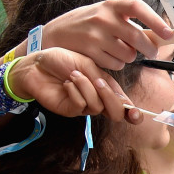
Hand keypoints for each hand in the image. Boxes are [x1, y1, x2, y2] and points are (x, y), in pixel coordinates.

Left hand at [9, 48, 136, 121]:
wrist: (37, 63)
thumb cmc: (61, 60)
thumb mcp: (88, 64)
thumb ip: (105, 80)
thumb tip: (122, 98)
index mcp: (104, 88)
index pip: (123, 105)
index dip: (133, 113)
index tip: (136, 113)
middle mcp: (96, 99)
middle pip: (116, 112)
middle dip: (111, 96)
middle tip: (98, 81)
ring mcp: (83, 106)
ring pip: (98, 106)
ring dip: (87, 87)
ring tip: (73, 75)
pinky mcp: (69, 110)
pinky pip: (81, 105)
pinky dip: (76, 91)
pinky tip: (67, 83)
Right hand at [40, 0, 171, 70]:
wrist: (55, 33)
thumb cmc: (88, 23)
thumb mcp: (106, 15)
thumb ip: (128, 22)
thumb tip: (159, 35)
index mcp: (111, 5)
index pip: (137, 7)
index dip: (155, 20)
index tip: (168, 33)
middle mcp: (103, 17)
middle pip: (137, 37)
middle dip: (149, 49)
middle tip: (152, 52)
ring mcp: (95, 35)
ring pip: (128, 54)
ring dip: (129, 57)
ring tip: (118, 50)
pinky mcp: (89, 51)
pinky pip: (116, 64)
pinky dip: (117, 63)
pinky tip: (107, 56)